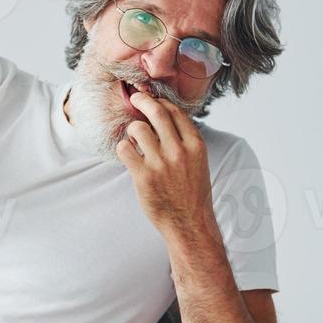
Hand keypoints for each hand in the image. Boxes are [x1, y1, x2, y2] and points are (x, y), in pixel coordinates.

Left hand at [115, 91, 214, 238]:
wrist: (189, 222)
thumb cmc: (192, 193)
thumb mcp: (198, 162)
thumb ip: (185, 140)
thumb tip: (166, 117)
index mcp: (195, 145)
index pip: (175, 112)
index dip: (161, 102)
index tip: (152, 100)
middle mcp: (179, 150)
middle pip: (156, 112)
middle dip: (142, 101)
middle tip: (135, 99)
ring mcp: (161, 163)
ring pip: (137, 128)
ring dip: (132, 130)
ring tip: (134, 140)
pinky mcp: (144, 176)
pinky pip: (125, 149)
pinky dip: (123, 148)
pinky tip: (128, 155)